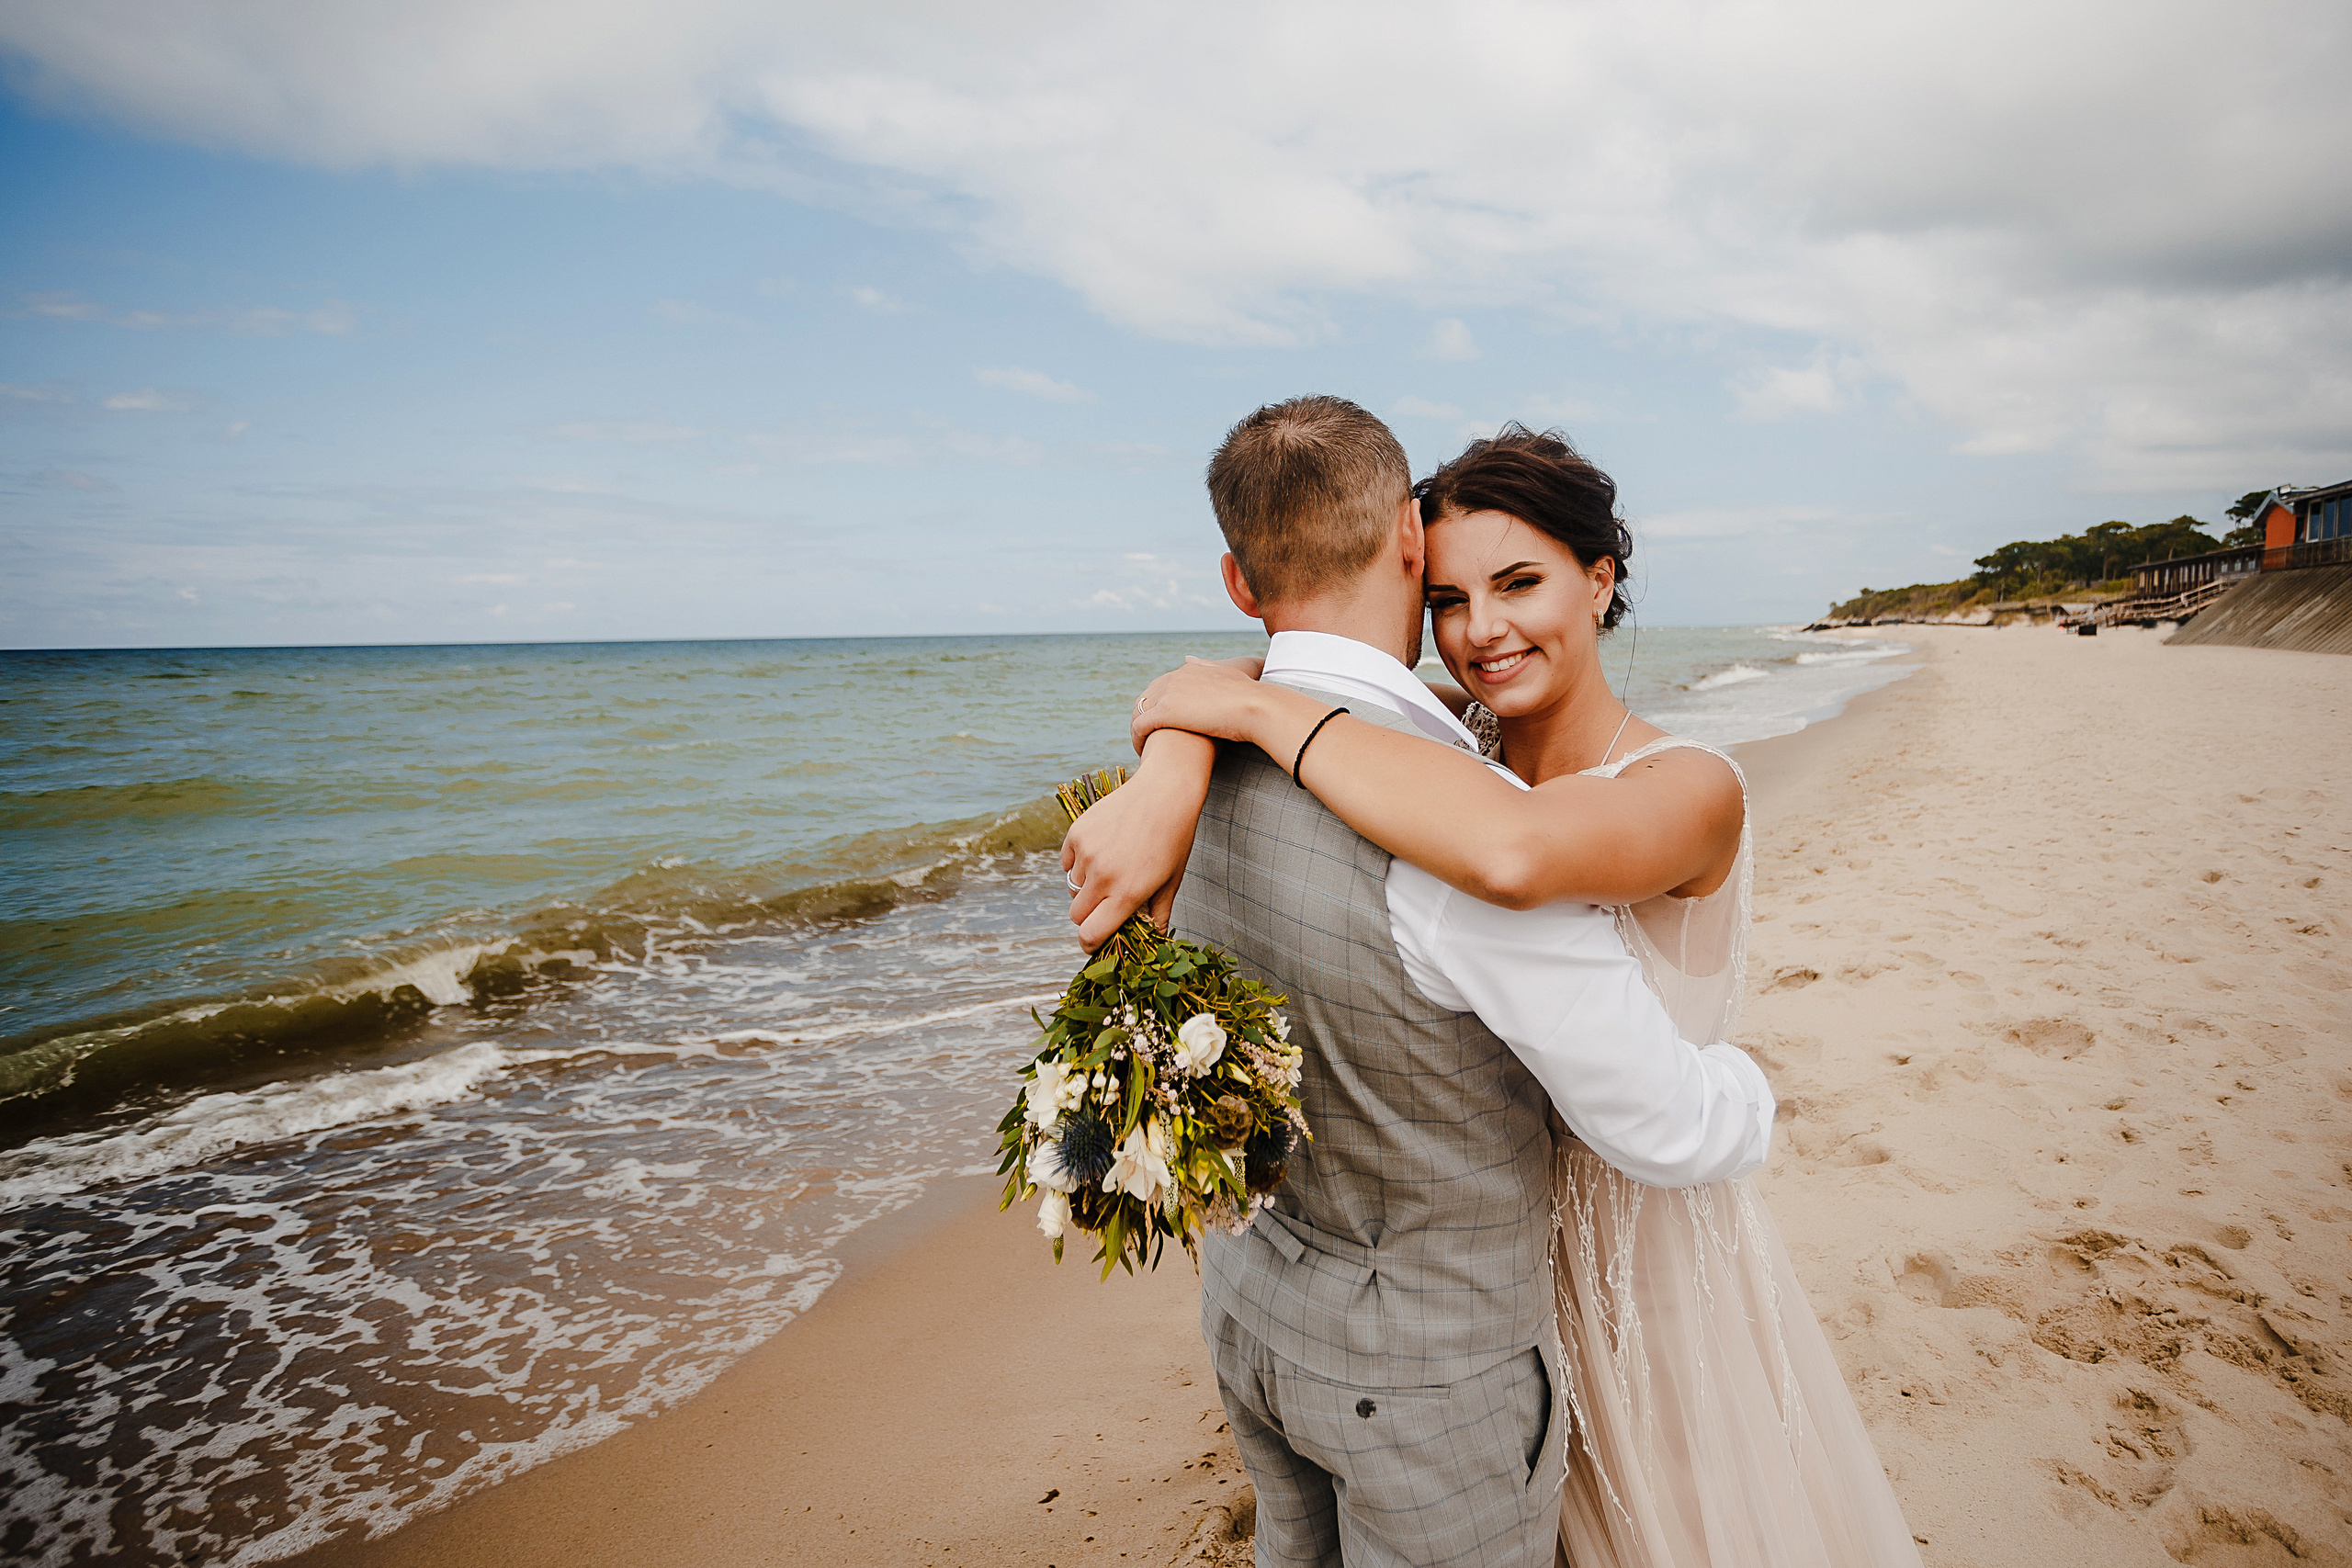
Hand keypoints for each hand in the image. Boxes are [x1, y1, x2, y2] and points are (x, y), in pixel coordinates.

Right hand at [1059, 762, 1197, 949]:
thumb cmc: (1174, 838)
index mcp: (1127, 893)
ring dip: (1087, 886)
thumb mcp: (1171, 880)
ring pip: (1073, 887)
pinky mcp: (1076, 833)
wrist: (1165, 791)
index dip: (1090, 943)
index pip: (1090, 934)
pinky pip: (1068, 862)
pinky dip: (1079, 863)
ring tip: (1113, 867)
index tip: (1095, 941)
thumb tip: (1152, 940)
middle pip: (1077, 915)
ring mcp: (1087, 853)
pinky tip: (1102, 850)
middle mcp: (1103, 876)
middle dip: (1089, 915)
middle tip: (1107, 903)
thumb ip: (1158, 915)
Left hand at [1129, 656, 1265, 753]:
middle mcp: (1174, 678)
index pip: (1162, 685)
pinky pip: (1139, 727)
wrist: (1254, 708)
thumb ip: (1206, 667)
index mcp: (1189, 670)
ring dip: (1138, 731)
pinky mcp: (1164, 713)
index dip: (1159, 705)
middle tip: (1149, 738)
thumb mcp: (1227, 674)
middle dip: (1144, 717)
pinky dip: (1137, 740)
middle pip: (1146, 698)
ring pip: (1139, 712)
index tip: (1163, 723)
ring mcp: (1168, 694)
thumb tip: (1187, 658)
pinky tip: (1143, 752)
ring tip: (1144, 748)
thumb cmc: (1249, 697)